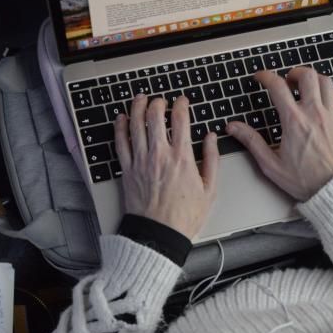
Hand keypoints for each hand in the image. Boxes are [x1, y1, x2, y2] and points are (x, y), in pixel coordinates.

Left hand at [114, 93, 219, 239]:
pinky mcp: (127, 170)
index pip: (181, 119)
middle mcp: (160, 154)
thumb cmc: (185, 216)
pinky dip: (120, 127)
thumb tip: (211, 137)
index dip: (182, 105)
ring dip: (138, 107)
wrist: (160, 234)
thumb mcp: (209, 189)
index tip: (183, 101)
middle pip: (155, 116)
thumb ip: (212, 159)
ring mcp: (141, 161)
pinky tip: (122, 118)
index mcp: (182, 157)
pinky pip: (120, 142)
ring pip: (136, 124)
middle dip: (158, 102)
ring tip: (141, 99)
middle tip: (160, 100)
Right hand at [227, 68, 332, 201]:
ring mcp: (330, 116)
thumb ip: (251, 141)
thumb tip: (233, 127)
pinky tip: (326, 99)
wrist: (332, 189)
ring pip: (326, 82)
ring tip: (305, 87)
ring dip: (314, 79)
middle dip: (293, 73)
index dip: (266, 77)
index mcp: (293, 121)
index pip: (277, 86)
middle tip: (286, 81)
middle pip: (306, 76)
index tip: (260, 78)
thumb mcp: (270, 164)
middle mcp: (313, 113)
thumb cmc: (303, 180)